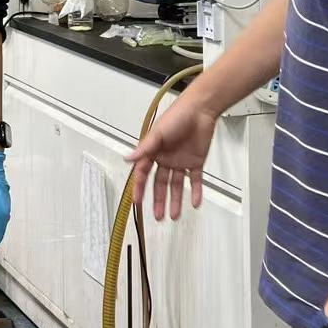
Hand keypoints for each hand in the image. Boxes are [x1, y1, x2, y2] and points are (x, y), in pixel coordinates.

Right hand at [129, 91, 217, 219]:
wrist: (200, 110)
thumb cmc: (176, 117)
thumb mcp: (157, 134)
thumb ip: (143, 149)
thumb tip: (126, 158)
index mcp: (154, 152)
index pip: (143, 174)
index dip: (139, 188)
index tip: (137, 202)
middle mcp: (166, 159)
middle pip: (160, 184)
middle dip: (158, 200)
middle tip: (158, 217)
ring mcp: (181, 161)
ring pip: (177, 185)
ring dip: (176, 200)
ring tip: (174, 216)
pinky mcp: (196, 161)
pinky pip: (195, 180)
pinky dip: (196, 192)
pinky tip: (195, 203)